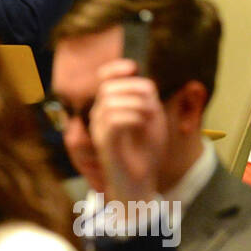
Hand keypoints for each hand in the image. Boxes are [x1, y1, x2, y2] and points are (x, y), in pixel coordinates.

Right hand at [88, 59, 165, 203]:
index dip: (115, 67)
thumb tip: (143, 81)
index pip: (103, 77)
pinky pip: (113, 119)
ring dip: (136, 104)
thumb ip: (147, 98)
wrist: (140, 182)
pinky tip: (141, 124)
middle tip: (151, 106)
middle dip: (134, 90)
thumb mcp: (152, 118)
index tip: (133, 68)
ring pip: (110, 101)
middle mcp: (99, 114)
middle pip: (108, 87)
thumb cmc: (145, 151)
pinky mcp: (103, 142)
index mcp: (110, 106)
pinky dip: (132, 117)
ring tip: (149, 117)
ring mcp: (98, 128)